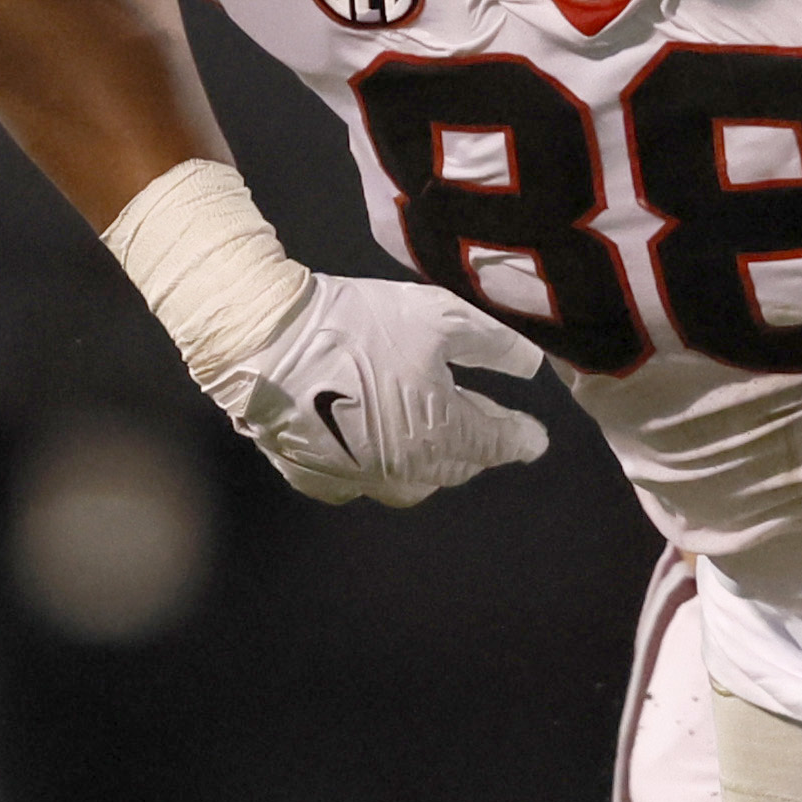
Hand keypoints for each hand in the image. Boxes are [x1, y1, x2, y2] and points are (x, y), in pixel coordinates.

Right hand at [202, 274, 554, 508]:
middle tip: (479, 419)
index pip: (497, 445)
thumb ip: (494, 344)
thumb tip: (531, 367)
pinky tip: (370, 438)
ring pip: (409, 483)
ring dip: (427, 461)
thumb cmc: (361, 325)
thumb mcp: (440, 318)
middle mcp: (406, 472)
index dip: (520, 438)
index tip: (535, 439)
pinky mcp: (316, 479)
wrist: (266, 342)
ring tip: (427, 432)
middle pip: (455, 468)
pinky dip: (376, 463)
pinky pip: (361, 480)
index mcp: (443, 435)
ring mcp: (358, 481)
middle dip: (473, 447)